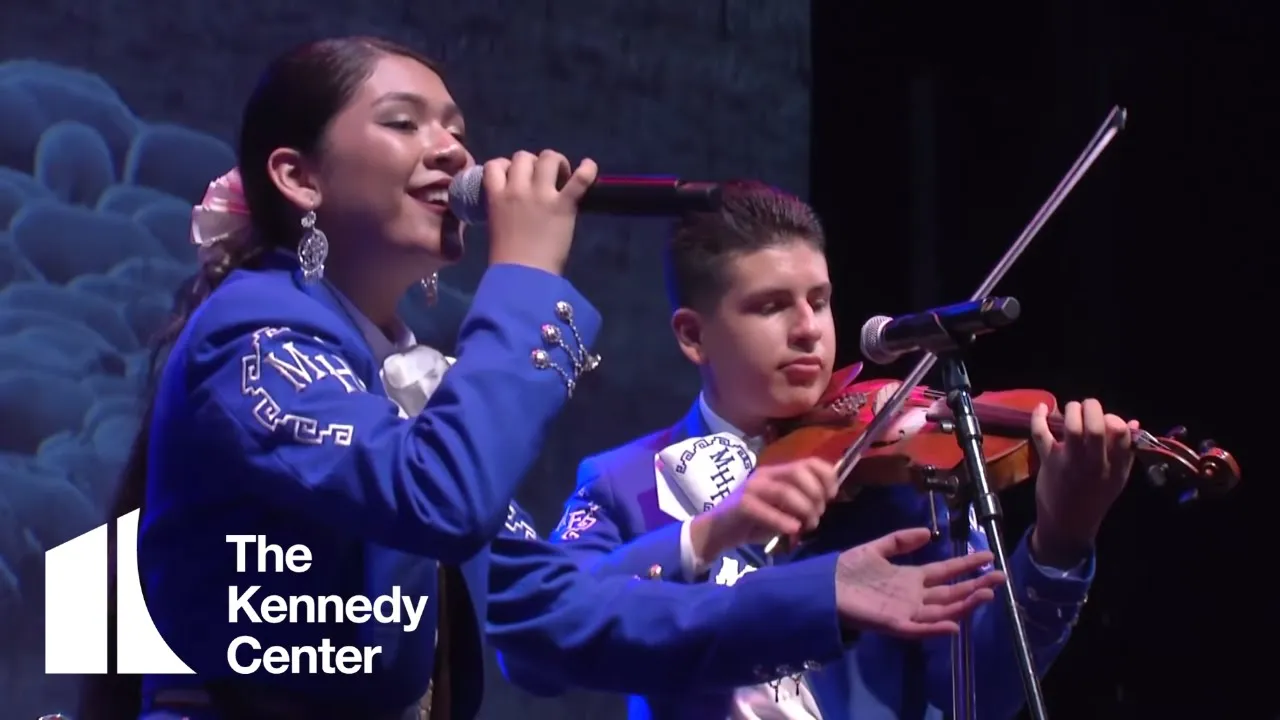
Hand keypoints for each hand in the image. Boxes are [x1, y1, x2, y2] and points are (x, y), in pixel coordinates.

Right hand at [483, 149, 597, 274]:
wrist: (523, 277)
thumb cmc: (507, 259)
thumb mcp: (496, 225)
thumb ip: (503, 207)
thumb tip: (516, 201)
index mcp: (496, 196)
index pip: (495, 165)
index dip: (505, 166)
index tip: (514, 176)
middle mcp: (517, 189)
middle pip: (523, 156)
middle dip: (532, 163)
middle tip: (542, 180)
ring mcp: (541, 195)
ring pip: (547, 158)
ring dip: (555, 162)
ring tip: (562, 176)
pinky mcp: (563, 205)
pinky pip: (579, 179)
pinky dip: (587, 169)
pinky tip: (589, 167)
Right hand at [692, 458, 838, 558]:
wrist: (719, 532)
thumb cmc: (754, 521)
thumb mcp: (782, 509)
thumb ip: (801, 502)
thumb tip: (826, 503)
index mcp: (778, 472)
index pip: (808, 462)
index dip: (826, 476)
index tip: (833, 495)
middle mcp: (766, 475)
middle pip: (799, 472)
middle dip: (815, 494)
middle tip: (818, 514)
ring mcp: (752, 488)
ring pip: (785, 491)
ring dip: (804, 509)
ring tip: (809, 525)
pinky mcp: (742, 505)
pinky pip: (765, 509)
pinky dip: (783, 520)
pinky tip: (793, 530)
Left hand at [835, 528, 1004, 638]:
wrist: (822, 587)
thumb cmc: (847, 570)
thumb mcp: (876, 549)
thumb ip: (901, 540)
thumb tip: (928, 532)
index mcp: (910, 578)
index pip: (945, 572)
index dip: (967, 565)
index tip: (988, 557)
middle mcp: (914, 596)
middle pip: (951, 592)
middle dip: (976, 585)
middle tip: (1001, 577)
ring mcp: (906, 611)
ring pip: (942, 609)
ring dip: (965, 604)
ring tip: (987, 595)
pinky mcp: (893, 623)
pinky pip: (919, 628)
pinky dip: (936, 627)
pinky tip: (954, 623)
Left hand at [1030, 399, 1138, 566]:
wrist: (1067, 524)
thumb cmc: (1094, 497)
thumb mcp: (1117, 478)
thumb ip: (1126, 451)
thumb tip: (1134, 422)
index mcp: (1116, 466)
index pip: (1121, 433)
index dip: (1115, 419)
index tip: (1108, 419)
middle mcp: (1095, 463)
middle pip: (1096, 427)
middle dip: (1092, 407)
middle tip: (1088, 406)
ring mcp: (1070, 462)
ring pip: (1070, 427)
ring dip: (1071, 410)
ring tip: (1071, 408)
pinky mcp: (1049, 461)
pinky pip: (1041, 433)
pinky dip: (1038, 416)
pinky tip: (1042, 407)